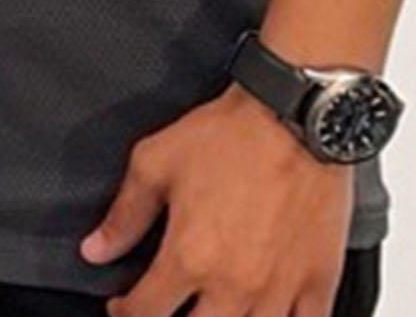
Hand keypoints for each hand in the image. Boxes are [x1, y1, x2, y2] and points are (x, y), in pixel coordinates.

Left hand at [82, 85, 355, 316]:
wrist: (294, 118)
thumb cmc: (229, 137)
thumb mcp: (153, 166)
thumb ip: (124, 216)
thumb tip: (96, 250)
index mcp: (188, 258)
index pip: (146, 312)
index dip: (125, 313)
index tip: (122, 305)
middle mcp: (235, 284)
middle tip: (164, 309)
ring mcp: (281, 288)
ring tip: (212, 310)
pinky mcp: (320, 280)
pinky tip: (267, 314)